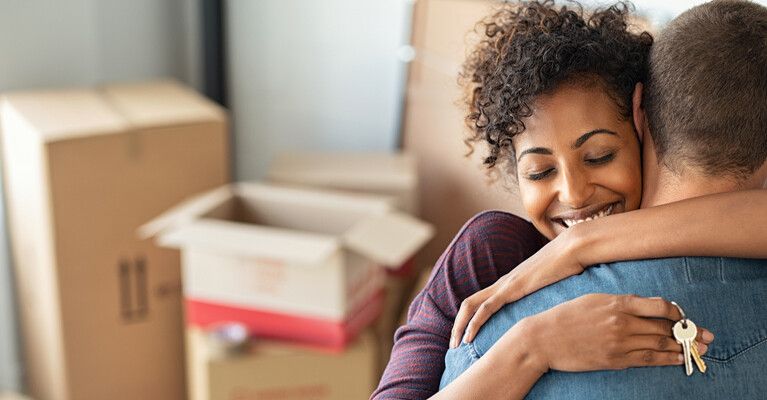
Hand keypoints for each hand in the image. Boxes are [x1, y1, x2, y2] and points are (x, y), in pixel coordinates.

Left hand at [451, 234, 584, 347]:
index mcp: (510, 283)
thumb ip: (548, 297)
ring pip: (471, 305)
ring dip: (460, 326)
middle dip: (457, 325)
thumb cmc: (569, 266)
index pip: (481, 302)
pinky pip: (486, 307)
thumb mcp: (554, 286)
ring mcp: (506, 284)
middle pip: (469, 303)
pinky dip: (475, 322)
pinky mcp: (512, 288)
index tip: (466, 337)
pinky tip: (469, 336)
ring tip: (455, 344)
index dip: (470, 319)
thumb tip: (555, 312)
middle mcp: (503, 283)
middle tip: (453, 345)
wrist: (573, 248)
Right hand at [519, 294, 713, 371]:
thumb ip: (620, 302)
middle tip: (707, 336)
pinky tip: (677, 359)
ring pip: (660, 345)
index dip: (677, 312)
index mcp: (617, 303)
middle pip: (665, 328)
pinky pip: (647, 360)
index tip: (684, 316)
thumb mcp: (593, 299)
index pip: (659, 306)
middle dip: (689, 332)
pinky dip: (666, 359)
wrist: (543, 338)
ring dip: (682, 348)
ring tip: (698, 349)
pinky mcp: (614, 360)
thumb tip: (645, 307)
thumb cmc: (566, 316)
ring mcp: (619, 343)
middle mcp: (622, 322)